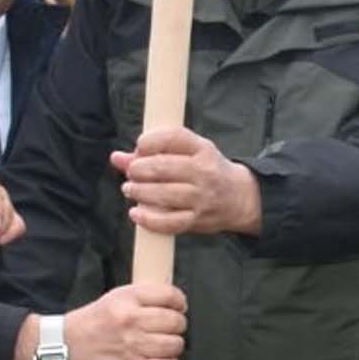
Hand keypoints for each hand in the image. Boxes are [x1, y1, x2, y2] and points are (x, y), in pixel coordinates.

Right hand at [62, 282, 189, 359]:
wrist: (59, 347)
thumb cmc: (89, 323)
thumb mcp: (113, 299)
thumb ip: (142, 298)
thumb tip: (174, 303)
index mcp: (126, 298)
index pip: (169, 295)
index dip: (180, 302)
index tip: (179, 307)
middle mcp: (131, 320)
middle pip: (176, 321)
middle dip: (177, 325)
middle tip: (169, 329)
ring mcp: (132, 345)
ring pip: (175, 344)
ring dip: (174, 346)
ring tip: (163, 346)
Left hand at [113, 128, 263, 236]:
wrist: (241, 198)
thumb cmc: (207, 171)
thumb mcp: (189, 153)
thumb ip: (153, 153)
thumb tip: (117, 158)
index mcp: (203, 149)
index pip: (172, 137)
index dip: (148, 141)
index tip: (139, 148)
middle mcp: (204, 172)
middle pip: (162, 167)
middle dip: (138, 170)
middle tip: (132, 173)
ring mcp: (202, 198)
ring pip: (162, 194)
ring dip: (139, 192)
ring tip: (131, 190)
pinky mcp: (198, 220)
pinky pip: (168, 222)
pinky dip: (148, 219)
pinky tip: (137, 213)